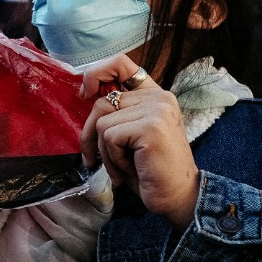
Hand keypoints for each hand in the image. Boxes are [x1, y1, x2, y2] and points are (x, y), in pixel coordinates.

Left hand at [79, 56, 199, 226]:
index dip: (96, 72)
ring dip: (104, 152)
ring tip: (120, 168)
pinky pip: (109, 137)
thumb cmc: (149, 170)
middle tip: (94, 160)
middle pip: (102, 103)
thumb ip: (117, 113)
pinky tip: (129, 170)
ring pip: (102, 123)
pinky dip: (112, 159)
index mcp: (154, 96)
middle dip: (90, 136)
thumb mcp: (130, 135)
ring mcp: (157, 110)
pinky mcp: (151, 126)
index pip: (121, 64)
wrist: (177, 197)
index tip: (85, 93)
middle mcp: (159, 98)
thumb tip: (85, 94)